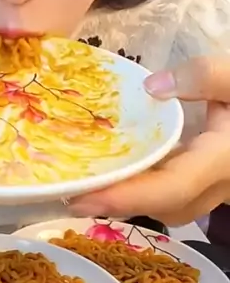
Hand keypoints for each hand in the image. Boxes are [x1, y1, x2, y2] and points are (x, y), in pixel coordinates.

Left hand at [66, 55, 229, 225]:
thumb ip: (206, 76)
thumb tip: (153, 88)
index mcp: (224, 160)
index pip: (170, 189)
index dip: (126, 198)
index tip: (81, 197)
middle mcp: (220, 183)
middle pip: (163, 206)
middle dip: (116, 203)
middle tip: (67, 189)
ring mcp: (218, 186)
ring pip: (169, 204)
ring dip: (130, 197)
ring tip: (85, 179)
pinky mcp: (213, 178)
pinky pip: (175, 191)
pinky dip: (145, 185)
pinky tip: (120, 166)